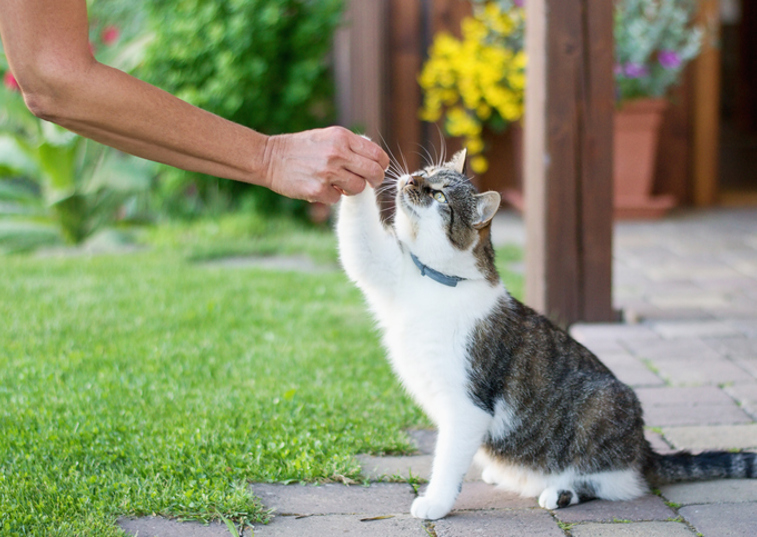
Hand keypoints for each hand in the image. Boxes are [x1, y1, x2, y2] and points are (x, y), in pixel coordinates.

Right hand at [262, 126, 388, 203]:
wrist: (269, 158)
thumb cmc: (301, 148)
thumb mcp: (327, 137)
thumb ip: (350, 145)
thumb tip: (375, 159)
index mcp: (342, 137)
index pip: (377, 154)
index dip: (382, 165)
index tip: (378, 170)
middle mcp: (337, 153)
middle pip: (374, 173)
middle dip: (375, 181)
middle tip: (370, 183)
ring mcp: (328, 173)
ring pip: (359, 188)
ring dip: (352, 189)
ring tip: (339, 184)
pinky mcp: (317, 190)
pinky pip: (337, 198)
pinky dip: (331, 196)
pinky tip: (320, 187)